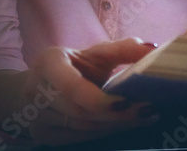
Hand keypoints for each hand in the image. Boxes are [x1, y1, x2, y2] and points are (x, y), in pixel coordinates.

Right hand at [16, 38, 158, 144]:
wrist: (42, 83)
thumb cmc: (77, 65)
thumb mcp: (97, 53)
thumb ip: (124, 49)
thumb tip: (152, 48)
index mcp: (49, 63)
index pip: (71, 87)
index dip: (99, 99)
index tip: (128, 101)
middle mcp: (35, 90)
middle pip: (80, 111)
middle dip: (117, 114)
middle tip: (150, 109)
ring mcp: (34, 116)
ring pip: (81, 128)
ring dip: (116, 125)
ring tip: (146, 116)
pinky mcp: (40, 134)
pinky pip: (77, 138)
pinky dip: (105, 132)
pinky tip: (126, 124)